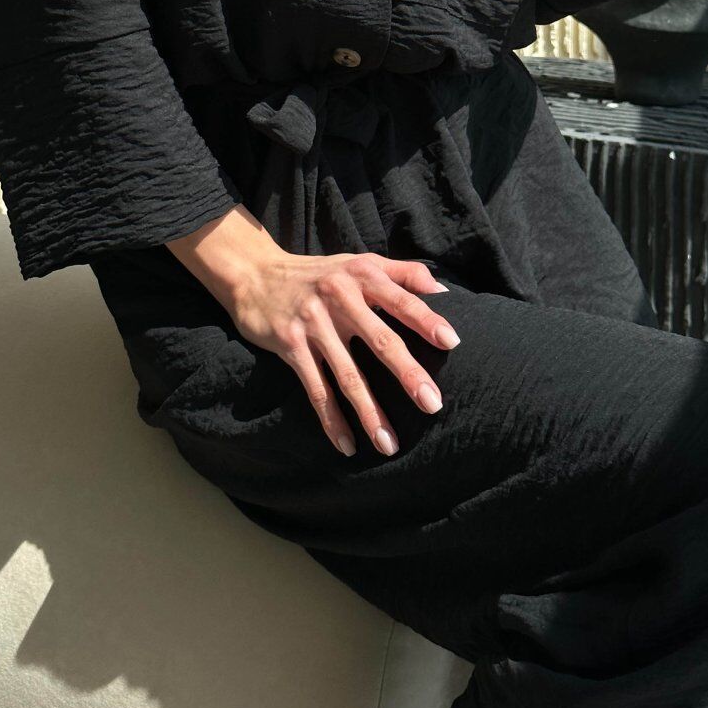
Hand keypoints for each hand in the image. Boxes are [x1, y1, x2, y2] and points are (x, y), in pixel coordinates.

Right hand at [167, 205, 458, 459]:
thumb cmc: (320, 273)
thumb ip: (404, 272)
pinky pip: (316, 389)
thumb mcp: (360, 262)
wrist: (255, 274)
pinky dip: (331, 420)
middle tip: (432, 404)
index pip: (401, 300)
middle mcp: (339, 298)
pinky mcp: (290, 345)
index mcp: (362, 276)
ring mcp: (313, 324)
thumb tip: (444, 291)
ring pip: (347, 376)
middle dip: (407, 374)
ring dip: (370, 412)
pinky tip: (347, 445)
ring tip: (390, 444)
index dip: (426, 320)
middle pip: (380, 340)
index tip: (452, 343)